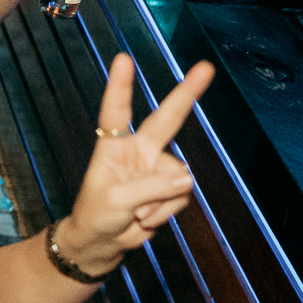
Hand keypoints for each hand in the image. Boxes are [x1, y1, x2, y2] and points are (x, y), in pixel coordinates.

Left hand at [62, 53, 210, 268]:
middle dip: (187, 93)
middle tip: (206, 66)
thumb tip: (187, 180)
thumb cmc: (96, 215)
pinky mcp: (169, 189)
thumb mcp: (115, 201)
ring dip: (158, 201)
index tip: (123, 59)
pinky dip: (165, 211)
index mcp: (113, 146)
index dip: (121, 86)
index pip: (116, 111)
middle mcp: (138, 151)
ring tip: (135, 213)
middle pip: (167, 119)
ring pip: (177, 178)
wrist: (102, 243)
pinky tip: (146, 219)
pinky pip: (180, 196)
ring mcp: (156, 169)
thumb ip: (150, 188)